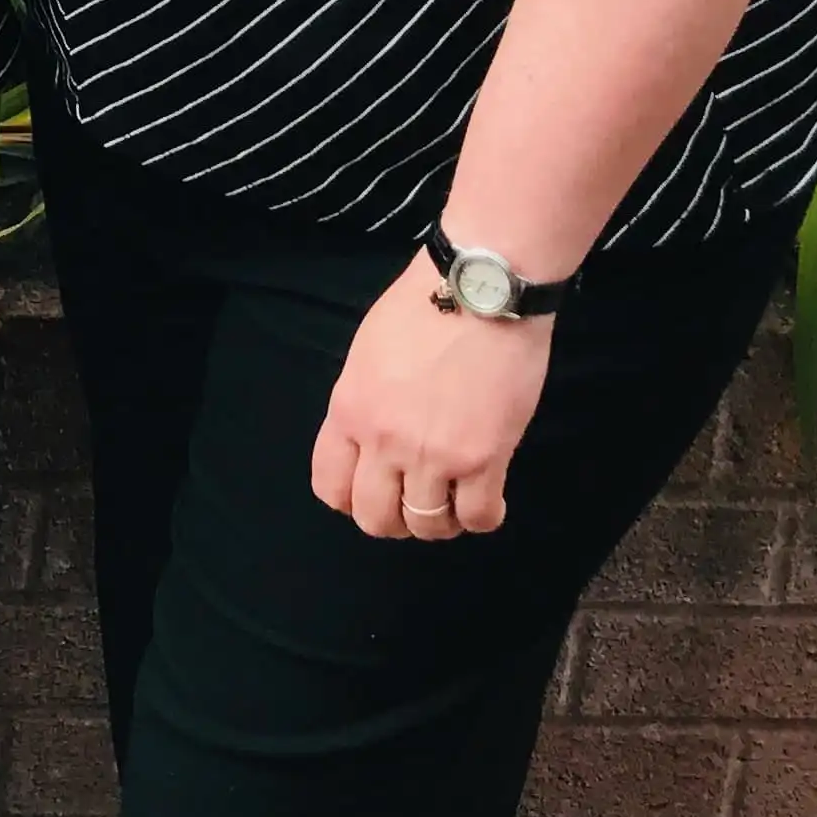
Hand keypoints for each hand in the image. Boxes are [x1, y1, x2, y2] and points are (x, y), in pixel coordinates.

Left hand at [310, 252, 552, 541]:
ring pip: (427, 526)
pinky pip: (477, 518)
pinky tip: (486, 498)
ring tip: (454, 499)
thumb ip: (362, 403)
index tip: (375, 494)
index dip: (351, 501)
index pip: (330, 487)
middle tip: (416, 503)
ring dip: (440, 521)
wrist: (479, 290)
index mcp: (348, 411)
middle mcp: (383, 441)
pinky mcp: (484, 458)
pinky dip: (481, 518)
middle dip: (394, 521)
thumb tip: (369, 439)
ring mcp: (433, 454)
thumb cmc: (422, 307)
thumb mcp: (366, 355)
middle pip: (375, 518)